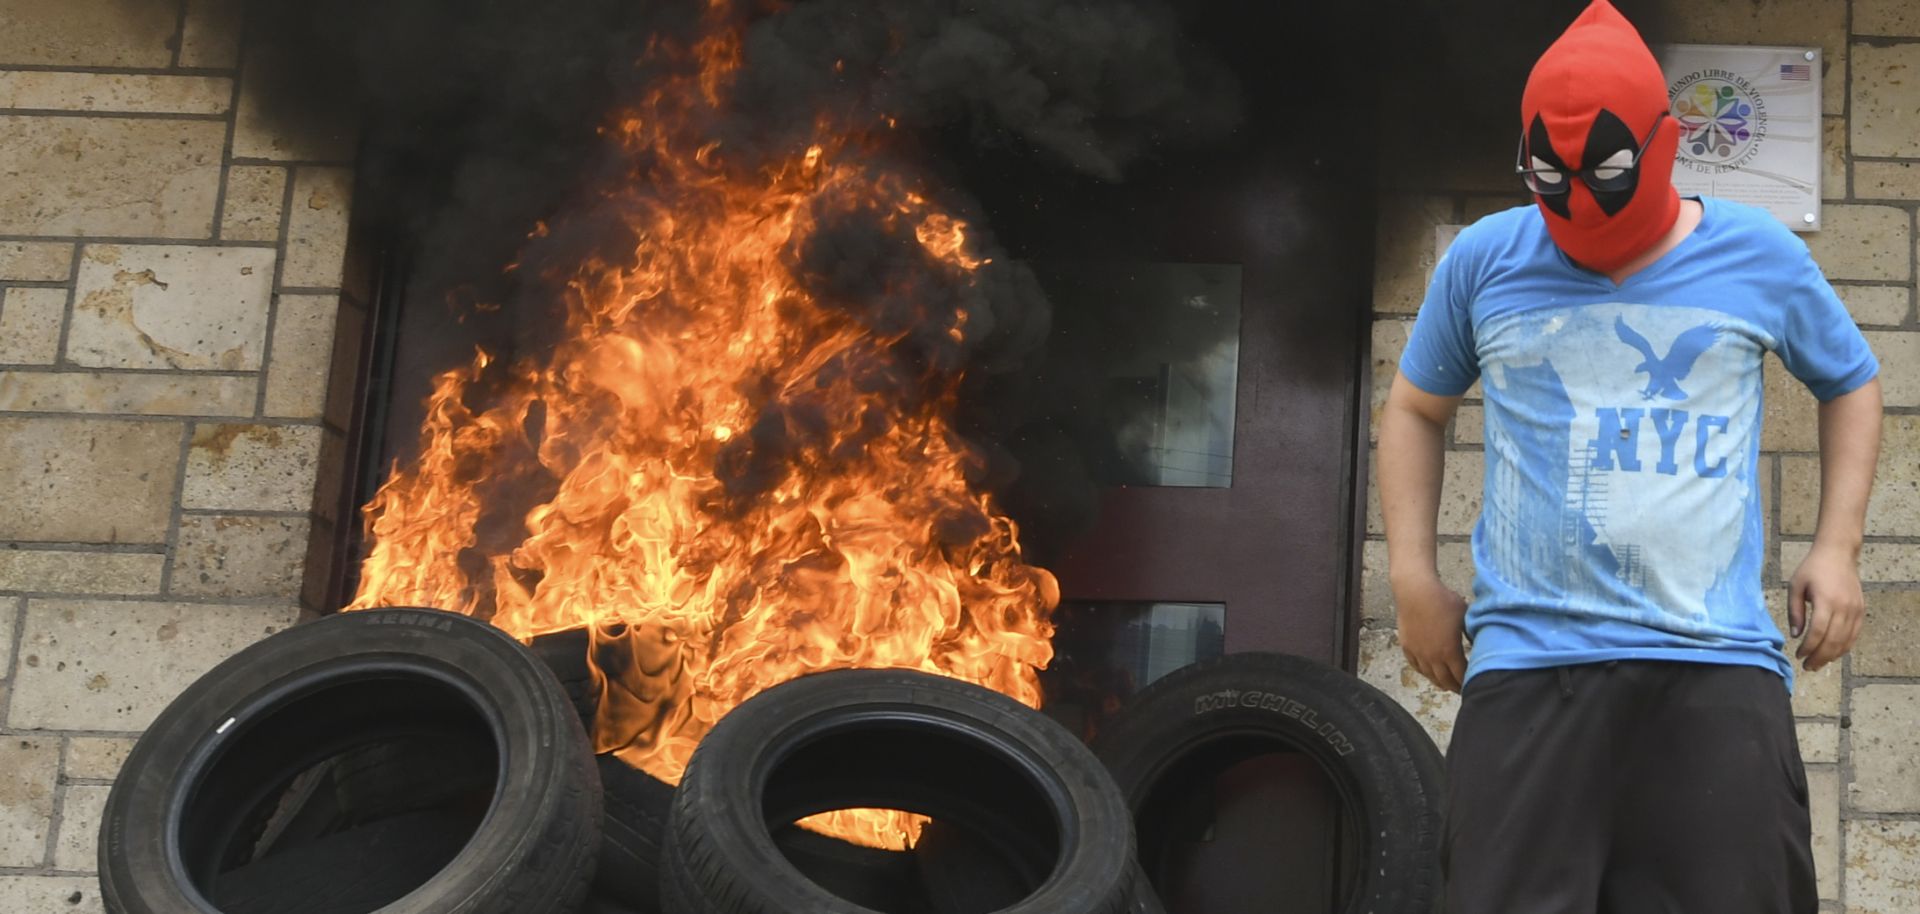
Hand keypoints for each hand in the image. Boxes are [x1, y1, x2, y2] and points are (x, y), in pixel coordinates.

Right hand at [1393, 573, 1468, 692]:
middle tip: (1462, 690)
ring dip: (1439, 682)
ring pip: (1429, 676)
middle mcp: (1432, 657)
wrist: (1416, 591)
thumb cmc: (1443, 600)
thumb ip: (1472, 633)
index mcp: (1450, 652)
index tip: (1474, 685)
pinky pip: (1416, 666)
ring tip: (1447, 685)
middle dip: (1455, 687)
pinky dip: (1424, 672)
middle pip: (1445, 680)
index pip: (1461, 675)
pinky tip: (1429, 672)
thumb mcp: (1465, 616)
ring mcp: (1418, 653)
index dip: (1468, 682)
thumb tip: (1480, 642)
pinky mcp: (1407, 647)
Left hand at [1788, 542, 1864, 672]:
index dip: (1809, 647)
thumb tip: (1796, 635)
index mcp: (1826, 601)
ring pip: (1846, 640)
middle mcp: (1844, 607)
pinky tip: (1833, 653)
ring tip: (1818, 664)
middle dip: (1820, 657)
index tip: (1798, 655)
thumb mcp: (1796, 586)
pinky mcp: (1861, 610)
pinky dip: (1844, 647)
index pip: (1818, 632)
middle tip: (1808, 667)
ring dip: (1832, 655)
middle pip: (1833, 640)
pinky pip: (1854, 634)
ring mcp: (1855, 610)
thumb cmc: (1812, 569)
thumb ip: (1795, 611)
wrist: (1838, 554)